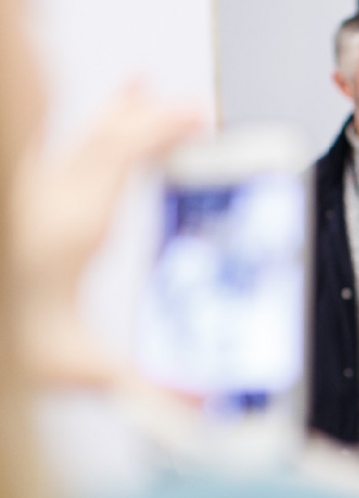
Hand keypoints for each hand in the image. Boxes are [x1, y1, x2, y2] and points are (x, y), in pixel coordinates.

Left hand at [13, 84, 202, 384]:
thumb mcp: (63, 368)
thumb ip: (136, 387)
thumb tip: (198, 410)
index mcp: (66, 227)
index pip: (120, 151)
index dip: (162, 125)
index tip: (200, 117)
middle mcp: (38, 195)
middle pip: (102, 133)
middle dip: (150, 115)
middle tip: (193, 112)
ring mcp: (20, 188)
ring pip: (66, 129)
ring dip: (110, 113)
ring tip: (138, 88)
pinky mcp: (12, 193)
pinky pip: (42, 143)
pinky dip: (71, 126)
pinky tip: (80, 118)